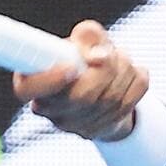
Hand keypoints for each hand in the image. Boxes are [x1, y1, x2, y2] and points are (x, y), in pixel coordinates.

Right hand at [16, 20, 148, 141]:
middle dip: (106, 68)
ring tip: (121, 58)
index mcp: (32, 84)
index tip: (71, 66)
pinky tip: (130, 74)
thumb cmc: (82, 58)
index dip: (50, 80)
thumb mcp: (80, 40)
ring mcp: (76, 126)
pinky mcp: (102, 130)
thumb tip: (97, 56)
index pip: (29, 89)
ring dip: (124, 69)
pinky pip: (130, 103)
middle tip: (109, 53)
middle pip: (82, 97)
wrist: (101, 86)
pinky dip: (137, 81)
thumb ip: (87, 35)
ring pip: (111, 99)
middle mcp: (50, 110)